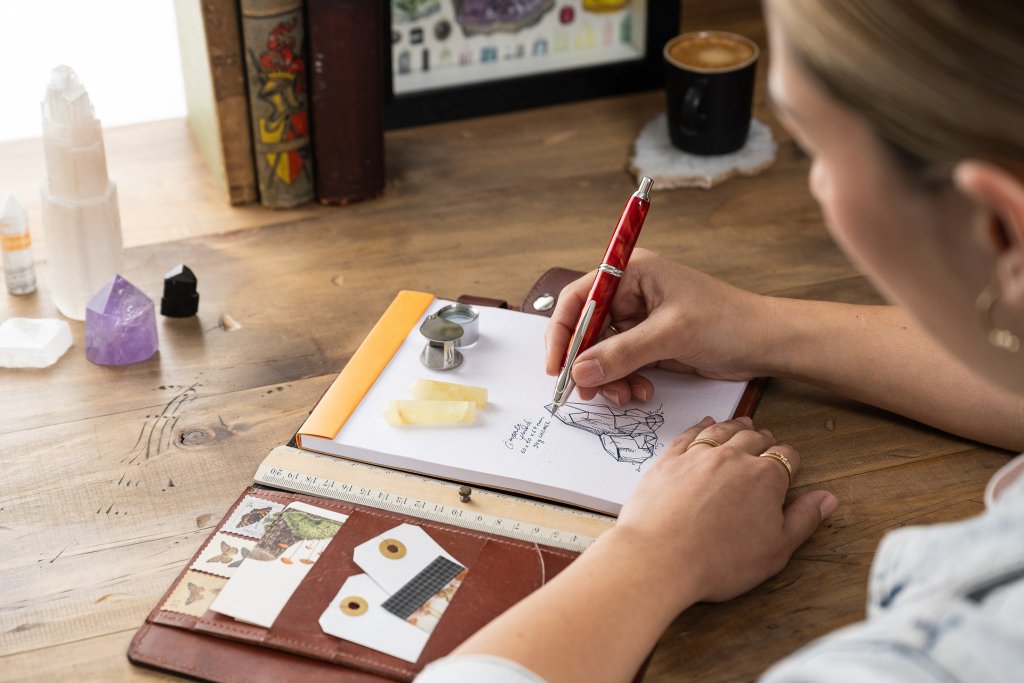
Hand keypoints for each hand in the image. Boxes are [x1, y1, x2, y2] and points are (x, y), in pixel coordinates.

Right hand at [544, 248, 777, 403]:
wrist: (767, 344)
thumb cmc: (728, 322)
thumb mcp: (670, 335)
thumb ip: (622, 353)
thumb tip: (580, 371)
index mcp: (632, 272)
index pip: (580, 297)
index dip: (563, 331)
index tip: (557, 365)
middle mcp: (631, 293)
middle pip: (586, 329)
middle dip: (587, 363)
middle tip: (587, 392)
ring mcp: (640, 320)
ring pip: (602, 353)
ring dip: (609, 378)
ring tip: (627, 396)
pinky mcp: (650, 344)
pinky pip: (622, 365)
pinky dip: (625, 382)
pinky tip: (643, 391)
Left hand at [610, 416, 837, 605]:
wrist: (659, 557)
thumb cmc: (718, 560)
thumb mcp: (775, 550)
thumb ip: (803, 519)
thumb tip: (827, 498)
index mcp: (765, 477)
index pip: (786, 457)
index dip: (790, 459)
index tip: (788, 463)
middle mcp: (733, 457)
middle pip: (754, 438)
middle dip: (764, 439)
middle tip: (766, 440)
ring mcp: (698, 455)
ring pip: (723, 430)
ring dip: (735, 426)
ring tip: (743, 423)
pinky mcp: (669, 459)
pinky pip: (689, 434)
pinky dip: (701, 427)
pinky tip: (705, 425)